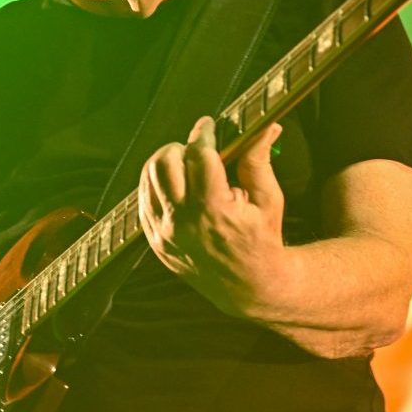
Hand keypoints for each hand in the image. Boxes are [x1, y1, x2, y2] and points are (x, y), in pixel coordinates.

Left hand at [138, 115, 288, 313]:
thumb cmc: (262, 240)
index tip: (208, 125)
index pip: (198, 156)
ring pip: (148, 178)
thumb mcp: (269, 199)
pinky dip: (155, 184)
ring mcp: (164, 233)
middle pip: (165, 162)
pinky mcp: (154, 241)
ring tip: (185, 164)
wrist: (248, 286)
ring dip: (165, 163)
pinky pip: (142, 200)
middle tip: (198, 150)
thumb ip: (258, 160)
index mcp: (214, 210)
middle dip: (181, 148)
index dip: (202, 134)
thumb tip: (265, 126)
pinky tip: (174, 183)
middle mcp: (183, 222)